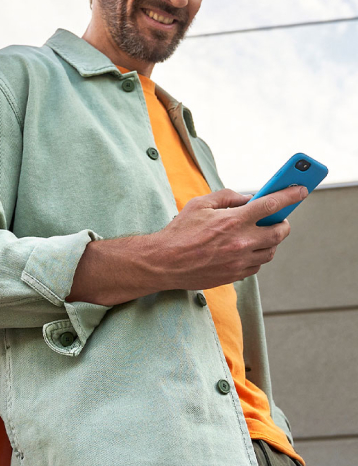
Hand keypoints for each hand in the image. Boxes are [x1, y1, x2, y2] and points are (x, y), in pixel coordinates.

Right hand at [151, 185, 305, 289]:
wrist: (164, 262)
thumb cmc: (179, 231)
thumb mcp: (200, 204)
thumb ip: (226, 197)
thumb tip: (247, 198)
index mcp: (233, 220)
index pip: (272, 205)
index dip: (290, 195)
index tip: (301, 190)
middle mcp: (241, 242)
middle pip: (279, 232)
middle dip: (284, 223)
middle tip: (280, 218)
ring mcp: (239, 261)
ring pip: (270, 252)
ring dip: (271, 241)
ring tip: (262, 234)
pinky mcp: (234, 275)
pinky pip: (257, 266)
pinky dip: (257, 256)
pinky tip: (247, 249)